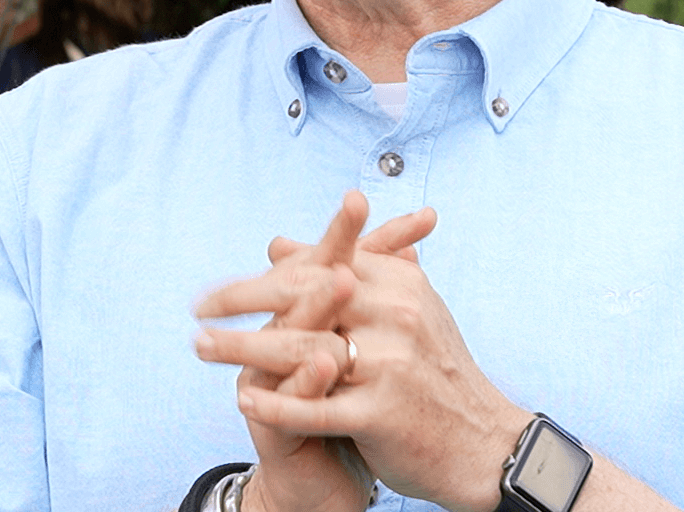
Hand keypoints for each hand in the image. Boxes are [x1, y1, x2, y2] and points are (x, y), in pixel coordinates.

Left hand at [207, 209, 528, 511]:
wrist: (483, 440)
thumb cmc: (434, 368)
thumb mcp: (400, 306)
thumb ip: (343, 271)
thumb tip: (276, 243)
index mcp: (397, 283)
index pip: (321, 265)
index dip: (268, 274)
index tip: (224, 286)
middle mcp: (394, 315)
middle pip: (306, 299)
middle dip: (245, 302)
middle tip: (201, 309)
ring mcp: (389, 364)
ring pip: (304, 350)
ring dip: (246, 350)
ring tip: (204, 347)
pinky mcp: (384, 413)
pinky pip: (319, 407)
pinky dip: (279, 404)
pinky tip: (244, 401)